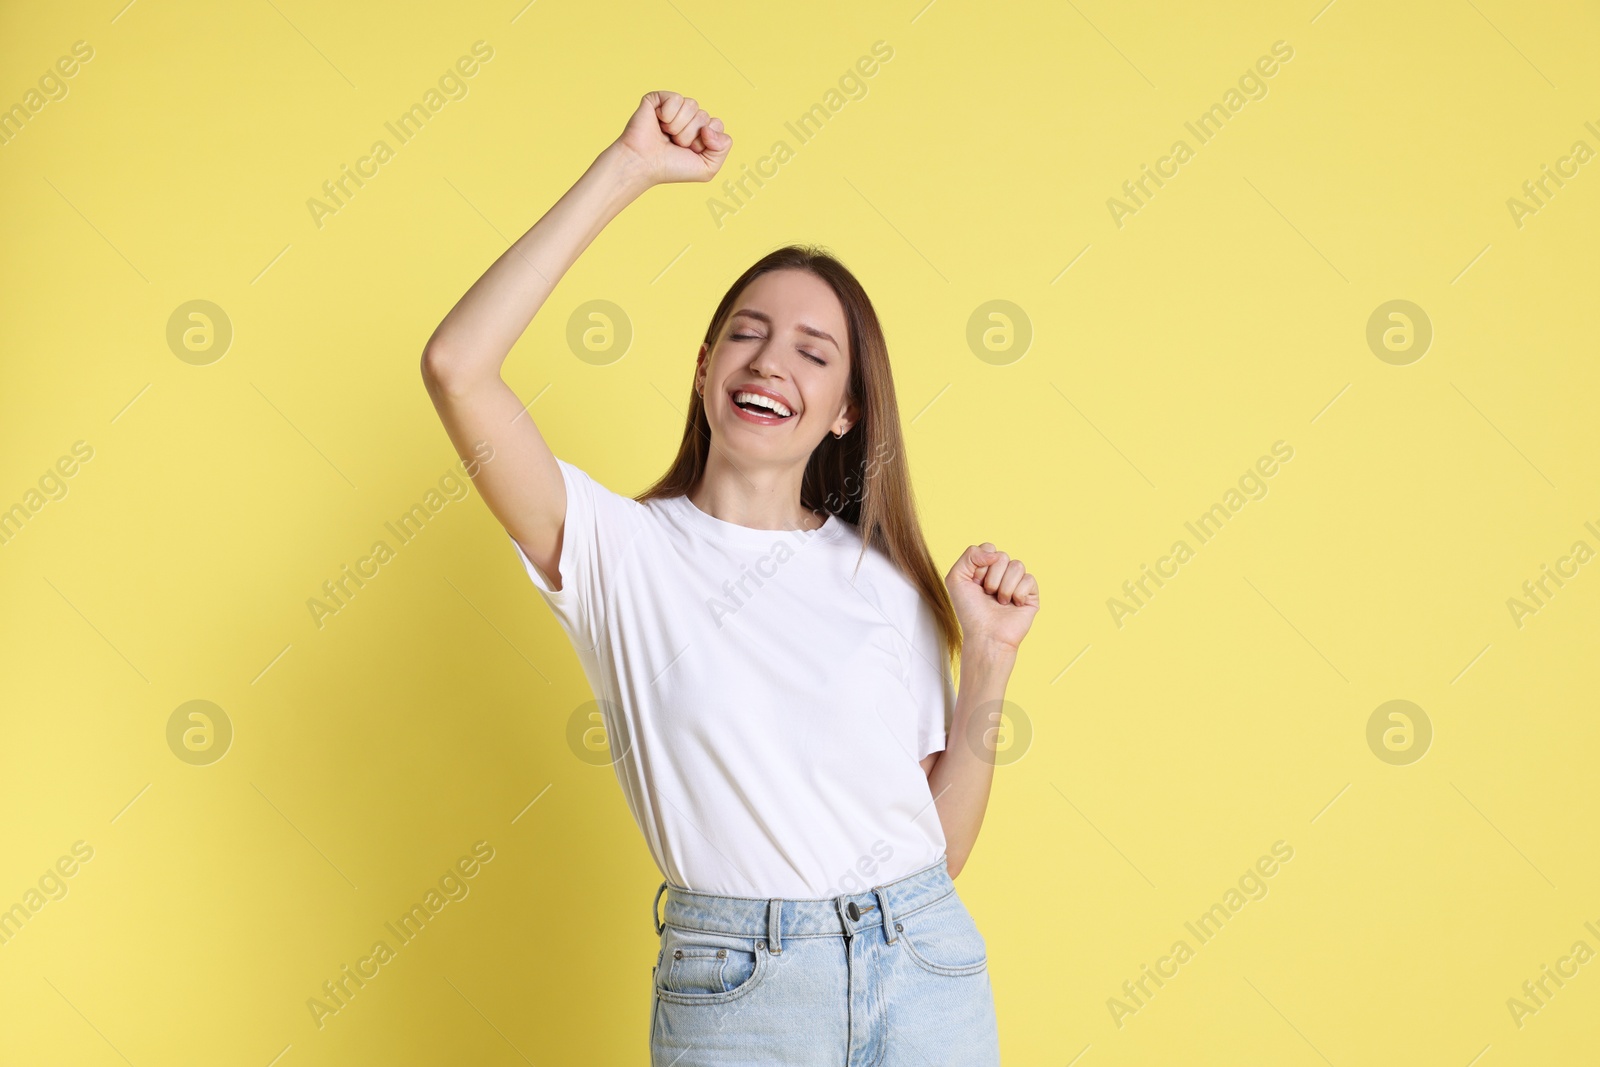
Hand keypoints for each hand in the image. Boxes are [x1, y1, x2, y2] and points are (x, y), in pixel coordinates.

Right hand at [614, 91, 730, 185]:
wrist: (645, 164)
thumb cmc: (672, 168)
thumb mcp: (708, 168)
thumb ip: (723, 148)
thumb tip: (710, 126)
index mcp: (700, 131)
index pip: (717, 125)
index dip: (707, 140)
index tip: (690, 151)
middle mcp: (688, 118)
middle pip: (705, 116)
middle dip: (691, 135)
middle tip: (675, 144)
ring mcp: (673, 108)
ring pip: (693, 106)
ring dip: (679, 127)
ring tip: (666, 135)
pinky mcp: (658, 99)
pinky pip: (676, 99)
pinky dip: (668, 115)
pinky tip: (658, 123)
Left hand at [946, 543, 1039, 653]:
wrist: (986, 635)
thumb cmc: (970, 611)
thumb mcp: (956, 578)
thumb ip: (970, 555)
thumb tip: (995, 553)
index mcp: (985, 568)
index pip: (989, 548)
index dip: (980, 565)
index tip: (974, 583)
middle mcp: (1002, 574)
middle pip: (1002, 556)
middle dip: (991, 577)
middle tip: (987, 594)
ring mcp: (1017, 583)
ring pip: (1017, 565)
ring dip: (1004, 587)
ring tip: (1000, 602)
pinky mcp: (1031, 594)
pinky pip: (1029, 579)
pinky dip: (1018, 593)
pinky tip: (1014, 605)